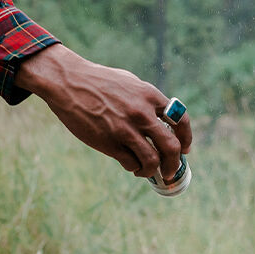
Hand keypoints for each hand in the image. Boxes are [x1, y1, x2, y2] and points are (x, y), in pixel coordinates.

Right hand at [14, 44, 191, 179]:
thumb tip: (161, 118)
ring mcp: (126, 129)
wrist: (68, 83)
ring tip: (146, 172)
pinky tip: (130, 165)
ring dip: (152, 171)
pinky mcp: (109, 143)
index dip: (186, 138)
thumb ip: (147, 100)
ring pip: (152, 160)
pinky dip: (134, 168)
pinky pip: (131, 163)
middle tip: (169, 172)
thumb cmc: (98, 82)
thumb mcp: (130, 83)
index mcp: (150, 96)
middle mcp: (141, 113)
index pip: (181, 120)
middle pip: (171, 147)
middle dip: (174, 164)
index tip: (185, 149)